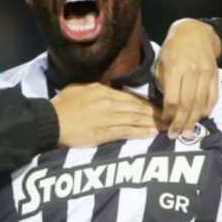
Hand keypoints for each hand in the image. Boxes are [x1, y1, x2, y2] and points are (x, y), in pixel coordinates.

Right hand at [51, 83, 165, 146]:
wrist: (51, 121)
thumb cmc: (64, 104)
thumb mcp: (82, 88)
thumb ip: (99, 88)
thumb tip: (113, 91)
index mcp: (104, 91)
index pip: (132, 97)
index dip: (147, 103)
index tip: (159, 107)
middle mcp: (108, 104)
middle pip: (137, 109)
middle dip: (155, 113)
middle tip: (170, 117)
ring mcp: (106, 120)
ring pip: (134, 120)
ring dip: (151, 123)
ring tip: (165, 126)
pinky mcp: (102, 134)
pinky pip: (125, 132)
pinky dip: (139, 133)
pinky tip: (150, 134)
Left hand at [156, 18, 220, 138]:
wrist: (193, 32)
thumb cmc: (172, 49)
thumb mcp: (161, 63)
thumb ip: (164, 83)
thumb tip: (166, 107)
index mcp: (174, 69)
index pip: (172, 100)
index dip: (169, 115)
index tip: (165, 123)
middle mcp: (191, 71)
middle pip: (187, 105)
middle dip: (181, 123)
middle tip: (175, 135)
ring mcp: (205, 73)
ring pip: (201, 103)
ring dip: (194, 121)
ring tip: (188, 132)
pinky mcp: (215, 74)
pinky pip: (213, 97)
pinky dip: (207, 110)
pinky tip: (200, 118)